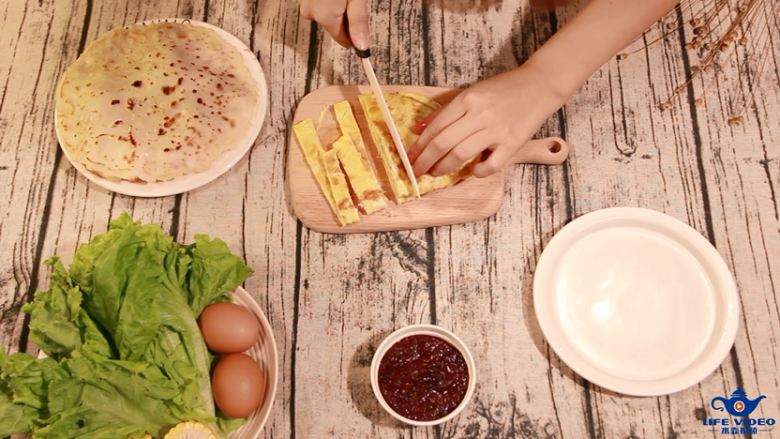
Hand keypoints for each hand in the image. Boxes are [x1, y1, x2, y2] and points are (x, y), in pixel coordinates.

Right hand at [299, 0, 369, 49]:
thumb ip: (358, 22)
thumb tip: (361, 46)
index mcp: (325, 16)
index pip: (344, 41)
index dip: (354, 30)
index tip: (359, 17)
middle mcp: (312, 13)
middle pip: (336, 28)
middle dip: (345, 17)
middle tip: (349, 0)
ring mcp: (306, 5)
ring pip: (328, 17)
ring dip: (337, 8)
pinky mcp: (306, 0)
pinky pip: (321, 8)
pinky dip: (330, 3)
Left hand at [407, 64, 566, 177]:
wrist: (540, 85)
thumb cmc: (505, 89)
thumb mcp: (472, 92)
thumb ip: (447, 110)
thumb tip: (420, 128)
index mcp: (468, 99)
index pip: (436, 126)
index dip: (419, 145)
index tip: (410, 156)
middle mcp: (480, 115)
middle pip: (443, 143)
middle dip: (425, 160)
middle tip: (416, 170)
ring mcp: (497, 130)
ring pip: (461, 154)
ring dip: (443, 167)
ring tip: (435, 172)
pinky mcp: (512, 143)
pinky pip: (490, 165)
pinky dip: (477, 172)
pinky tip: (472, 171)